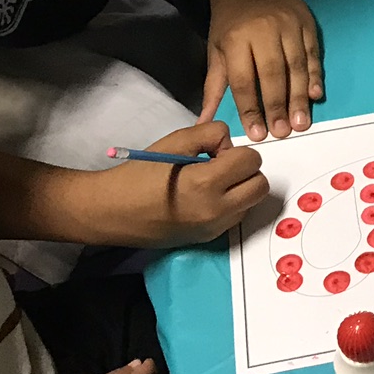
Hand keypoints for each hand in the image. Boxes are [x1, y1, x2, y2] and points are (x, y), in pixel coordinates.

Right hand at [87, 121, 268, 244]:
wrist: (112, 212)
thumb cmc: (140, 174)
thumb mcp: (175, 141)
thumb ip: (211, 134)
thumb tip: (231, 146)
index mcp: (206, 184)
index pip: (251, 161)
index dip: (236, 151)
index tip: (214, 153)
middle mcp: (216, 210)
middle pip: (261, 185)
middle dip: (247, 170)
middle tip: (220, 166)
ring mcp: (214, 228)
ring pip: (251, 203)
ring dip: (241, 188)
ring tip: (211, 182)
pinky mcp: (209, 239)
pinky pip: (236, 217)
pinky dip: (231, 204)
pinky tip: (205, 198)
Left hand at [205, 0, 325, 140]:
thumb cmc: (229, 24)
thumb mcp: (216, 52)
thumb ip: (213, 88)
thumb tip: (204, 122)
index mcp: (235, 38)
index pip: (243, 79)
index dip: (250, 108)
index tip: (257, 133)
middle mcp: (263, 30)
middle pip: (272, 74)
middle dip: (277, 106)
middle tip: (283, 132)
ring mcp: (288, 24)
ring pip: (296, 65)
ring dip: (299, 97)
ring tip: (300, 123)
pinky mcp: (306, 21)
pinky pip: (312, 53)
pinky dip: (314, 75)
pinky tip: (315, 95)